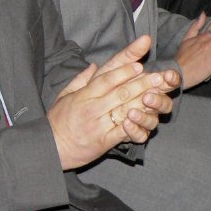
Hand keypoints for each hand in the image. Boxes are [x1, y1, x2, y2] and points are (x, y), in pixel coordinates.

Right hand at [48, 35, 179, 169]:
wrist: (51, 146)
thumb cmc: (58, 120)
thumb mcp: (64, 95)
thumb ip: (80, 80)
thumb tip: (93, 65)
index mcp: (84, 95)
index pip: (107, 79)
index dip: (124, 71)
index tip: (139, 64)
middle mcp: (93, 108)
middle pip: (121, 92)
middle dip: (142, 83)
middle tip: (159, 76)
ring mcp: (99, 125)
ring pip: (125, 110)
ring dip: (144, 101)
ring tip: (160, 93)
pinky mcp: (103, 141)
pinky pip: (123, 132)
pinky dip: (136, 125)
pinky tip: (148, 118)